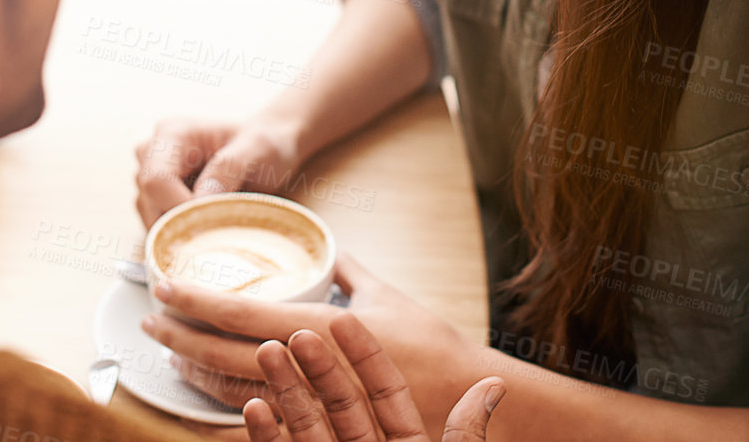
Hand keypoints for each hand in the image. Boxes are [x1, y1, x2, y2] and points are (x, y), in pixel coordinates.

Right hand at [134, 116, 303, 226]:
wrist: (270, 149)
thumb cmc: (265, 145)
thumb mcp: (259, 150)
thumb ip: (229, 168)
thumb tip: (199, 199)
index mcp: (172, 134)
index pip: (156, 181)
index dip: (179, 208)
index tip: (213, 221)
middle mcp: (152, 152)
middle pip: (148, 202)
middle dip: (179, 223)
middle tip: (218, 230)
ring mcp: (150, 175)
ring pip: (150, 218)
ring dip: (180, 230)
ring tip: (217, 225)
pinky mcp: (156, 198)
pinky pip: (158, 227)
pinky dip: (179, 235)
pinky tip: (207, 230)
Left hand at [143, 253, 478, 437]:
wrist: (462, 396)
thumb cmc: (428, 345)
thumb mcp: (386, 294)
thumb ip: (349, 266)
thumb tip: (326, 241)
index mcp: (321, 328)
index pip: (244, 313)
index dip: (199, 300)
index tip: (165, 285)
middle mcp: (308, 369)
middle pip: (226, 356)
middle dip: (182, 337)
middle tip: (149, 319)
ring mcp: (309, 405)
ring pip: (235, 393)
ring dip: (196, 373)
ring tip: (170, 355)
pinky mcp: (314, 429)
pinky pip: (259, 427)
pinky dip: (224, 413)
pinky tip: (203, 400)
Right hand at [245, 314, 504, 441]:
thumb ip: (466, 428)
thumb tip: (495, 386)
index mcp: (401, 432)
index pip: (382, 383)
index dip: (364, 351)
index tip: (346, 318)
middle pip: (336, 397)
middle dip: (313, 363)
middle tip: (294, 330)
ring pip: (306, 421)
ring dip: (284, 386)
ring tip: (268, 350)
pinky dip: (267, 433)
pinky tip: (253, 406)